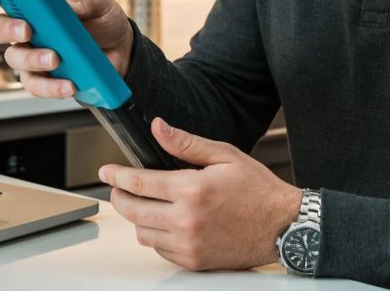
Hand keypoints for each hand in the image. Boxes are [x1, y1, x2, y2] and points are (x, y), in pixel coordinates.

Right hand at [0, 0, 133, 98]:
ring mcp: (32, 53)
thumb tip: (71, 4)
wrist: (122, 50)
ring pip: (14, 58)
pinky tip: (68, 84)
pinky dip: (50, 86)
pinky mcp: (44, 77)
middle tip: (26, 31)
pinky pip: (36, 85)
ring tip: (55, 59)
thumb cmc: (102, 20)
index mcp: (34, 0)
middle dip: (7, 29)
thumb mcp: (100, 2)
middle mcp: (27, 26)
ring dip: (32, 59)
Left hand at [99, 117, 302, 270]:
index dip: (116, 176)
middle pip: (133, 211)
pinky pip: (160, 250)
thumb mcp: (225, 156)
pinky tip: (166, 223)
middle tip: (118, 188)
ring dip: (137, 219)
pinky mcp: (194, 261)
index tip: (106, 171)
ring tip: (145, 205)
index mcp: (191, 190)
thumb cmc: (258, 190)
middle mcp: (186, 220)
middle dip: (119, 197)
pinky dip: (156, 236)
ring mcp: (188, 244)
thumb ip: (187, 144)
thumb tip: (158, 128)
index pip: (138, 183)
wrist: (283, 227)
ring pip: (142, 234)